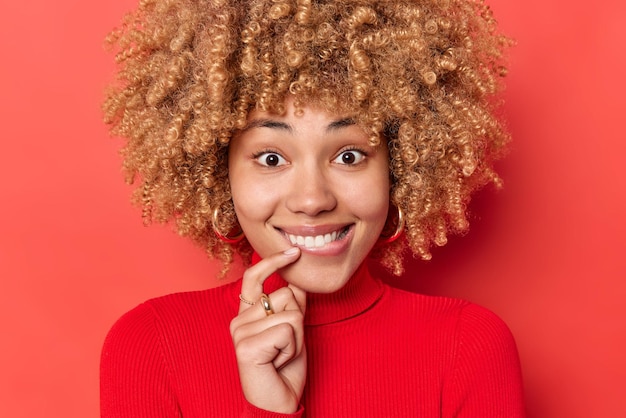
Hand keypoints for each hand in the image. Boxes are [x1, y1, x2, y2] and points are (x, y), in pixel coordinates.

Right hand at [229, 247, 306, 413]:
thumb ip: (293, 305)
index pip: (254, 277)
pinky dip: (293, 347)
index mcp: (246, 315)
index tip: (294, 252)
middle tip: (286, 347)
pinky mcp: (247, 345)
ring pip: (290, 312)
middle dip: (298, 320)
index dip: (273, 261)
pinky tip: (279, 361)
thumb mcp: (293, 331)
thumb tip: (298, 280)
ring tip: (282, 355)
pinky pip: (288, 329)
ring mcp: (240, 332)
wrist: (278, 404)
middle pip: (285, 295)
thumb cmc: (284, 369)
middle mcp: (238, 320)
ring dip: (297, 337)